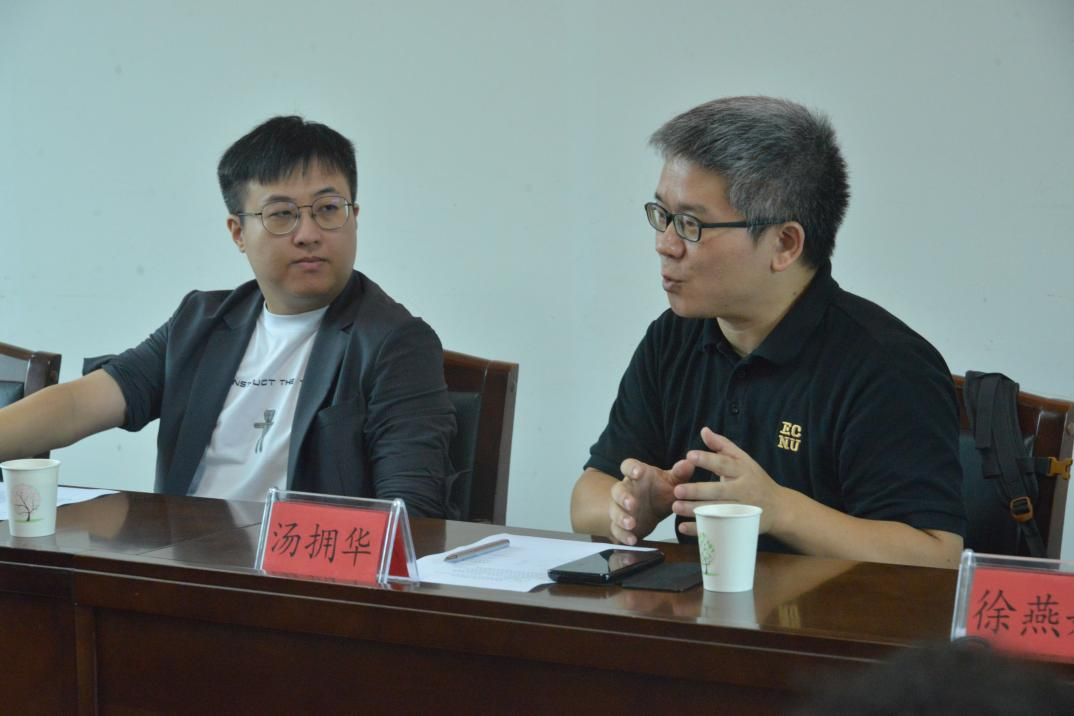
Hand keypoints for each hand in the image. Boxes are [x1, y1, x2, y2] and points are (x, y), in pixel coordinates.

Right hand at [609, 457, 694, 544]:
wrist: (650, 511)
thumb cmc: (659, 491)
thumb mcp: (672, 482)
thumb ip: (680, 474)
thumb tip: (689, 463)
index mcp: (636, 475)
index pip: (628, 466)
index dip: (631, 468)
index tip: (638, 473)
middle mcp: (626, 490)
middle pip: (617, 490)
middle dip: (623, 497)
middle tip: (632, 504)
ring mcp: (621, 508)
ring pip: (615, 510)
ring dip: (621, 517)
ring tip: (631, 524)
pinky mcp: (620, 525)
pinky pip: (617, 530)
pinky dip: (622, 535)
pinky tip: (632, 540)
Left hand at [672, 428, 787, 536]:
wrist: (779, 508)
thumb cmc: (756, 480)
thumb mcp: (744, 460)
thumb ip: (722, 446)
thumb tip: (704, 431)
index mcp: (742, 471)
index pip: (724, 464)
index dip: (707, 459)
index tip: (689, 456)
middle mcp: (743, 490)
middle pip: (719, 491)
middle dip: (697, 491)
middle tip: (677, 489)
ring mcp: (741, 510)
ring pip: (717, 511)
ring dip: (695, 511)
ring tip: (676, 507)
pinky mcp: (739, 525)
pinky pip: (718, 528)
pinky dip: (701, 529)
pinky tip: (683, 527)